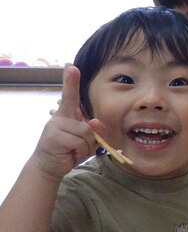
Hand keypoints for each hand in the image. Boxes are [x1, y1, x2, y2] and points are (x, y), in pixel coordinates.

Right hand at [33, 65, 101, 181]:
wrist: (49, 166)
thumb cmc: (69, 151)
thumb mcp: (85, 141)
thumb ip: (92, 132)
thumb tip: (95, 123)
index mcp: (67, 115)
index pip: (70, 95)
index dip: (71, 80)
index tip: (71, 65)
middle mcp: (60, 117)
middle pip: (88, 125)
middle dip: (90, 141)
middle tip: (79, 149)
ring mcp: (55, 126)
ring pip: (85, 134)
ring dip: (85, 148)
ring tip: (73, 151)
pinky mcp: (53, 137)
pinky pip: (79, 143)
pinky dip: (79, 152)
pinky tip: (69, 154)